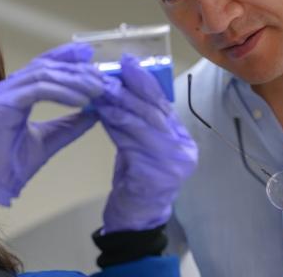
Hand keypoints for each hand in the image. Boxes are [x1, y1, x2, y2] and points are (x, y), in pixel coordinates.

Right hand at [0, 42, 103, 205]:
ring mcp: (0, 94)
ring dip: (73, 80)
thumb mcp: (50, 139)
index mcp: (15, 92)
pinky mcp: (0, 104)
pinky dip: (62, 93)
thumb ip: (71, 123)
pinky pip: (37, 90)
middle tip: (101, 77)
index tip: (89, 55)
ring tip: (96, 89)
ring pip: (42, 75)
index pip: (42, 65)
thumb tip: (96, 110)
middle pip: (44, 66)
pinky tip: (81, 100)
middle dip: (75, 69)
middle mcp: (6, 88)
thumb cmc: (14, 165)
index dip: (65, 56)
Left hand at [94, 54, 197, 232]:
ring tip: (99, 89)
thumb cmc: (136, 180)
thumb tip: (119, 86)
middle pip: (153, 110)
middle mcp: (184, 149)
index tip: (127, 61)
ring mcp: (173, 163)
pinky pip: (131, 142)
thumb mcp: (141, 145)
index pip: (163, 103)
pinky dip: (114, 125)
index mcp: (183, 139)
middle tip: (108, 72)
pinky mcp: (156, 175)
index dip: (145, 80)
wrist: (136, 219)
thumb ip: (139, 121)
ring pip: (141, 123)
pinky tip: (100, 114)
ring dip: (117, 104)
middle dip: (128, 88)